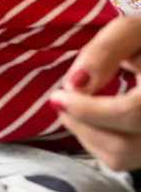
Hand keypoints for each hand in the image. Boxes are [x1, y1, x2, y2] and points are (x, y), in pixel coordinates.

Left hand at [51, 16, 140, 170]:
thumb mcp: (132, 32)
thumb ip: (105, 52)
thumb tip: (74, 84)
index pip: (131, 113)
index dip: (89, 110)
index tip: (59, 95)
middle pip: (124, 146)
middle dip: (81, 124)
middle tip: (62, 100)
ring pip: (121, 158)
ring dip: (86, 134)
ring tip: (77, 106)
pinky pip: (123, 160)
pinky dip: (98, 141)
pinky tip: (94, 118)